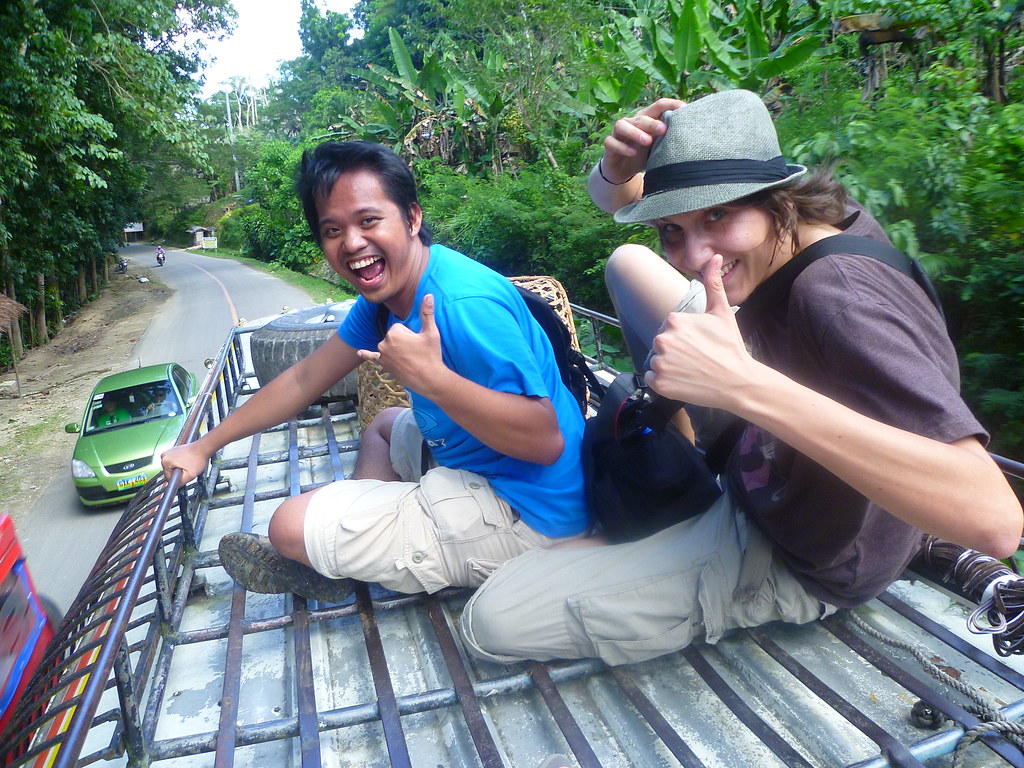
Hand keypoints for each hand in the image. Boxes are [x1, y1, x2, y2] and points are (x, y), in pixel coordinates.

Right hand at [161, 441, 211, 484]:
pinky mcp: (173, 451)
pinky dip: (181, 463)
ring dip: (180, 468)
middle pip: (170, 472)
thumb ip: (181, 482)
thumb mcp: (190, 475)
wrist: (202, 448)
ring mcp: (169, 452)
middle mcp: (164, 456)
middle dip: (179, 473)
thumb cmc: (197, 458)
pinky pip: (175, 462)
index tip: (185, 474)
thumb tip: (176, 486)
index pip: (168, 477)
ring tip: (188, 464)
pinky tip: (187, 461)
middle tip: (188, 469)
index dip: (178, 478)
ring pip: (173, 467)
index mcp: (165, 461)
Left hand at [357, 294, 446, 392]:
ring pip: (389, 345)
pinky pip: (372, 357)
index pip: (400, 327)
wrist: (429, 379)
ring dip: (396, 348)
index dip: (411, 334)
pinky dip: (366, 355)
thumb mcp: (431, 332)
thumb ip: (427, 312)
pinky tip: (359, 353)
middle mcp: (385, 343)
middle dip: (404, 341)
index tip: (418, 343)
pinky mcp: (384, 365)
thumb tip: (429, 295)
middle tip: (415, 352)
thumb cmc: (431, 355)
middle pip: (394, 336)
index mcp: (394, 333)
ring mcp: (383, 355)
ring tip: (409, 358)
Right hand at [601, 98, 685, 182]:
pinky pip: (612, 142)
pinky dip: (622, 147)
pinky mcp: (610, 145)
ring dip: (635, 132)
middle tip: (664, 130)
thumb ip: (668, 138)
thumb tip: (692, 134)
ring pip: (622, 125)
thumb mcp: (658, 146)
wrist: (623, 170)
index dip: (671, 104)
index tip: (684, 108)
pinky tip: (633, 153)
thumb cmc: (643, 154)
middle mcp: (632, 122)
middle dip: (653, 123)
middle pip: (641, 117)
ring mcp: (619, 133)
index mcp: (646, 119)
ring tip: (647, 141)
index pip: (658, 106)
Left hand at [644, 255, 754, 407]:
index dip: (684, 335)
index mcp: (674, 320)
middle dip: (675, 349)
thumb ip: (713, 283)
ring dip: (669, 365)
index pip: (669, 326)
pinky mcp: (660, 384)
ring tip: (691, 369)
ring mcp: (660, 363)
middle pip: (662, 343)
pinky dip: (664, 381)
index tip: (699, 343)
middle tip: (696, 357)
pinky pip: (652, 379)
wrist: (738, 381)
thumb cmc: (730, 346)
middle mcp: (663, 340)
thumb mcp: (723, 312)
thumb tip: (715, 257)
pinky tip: (683, 380)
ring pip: (657, 360)